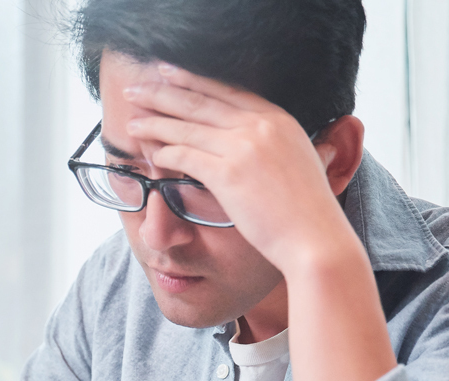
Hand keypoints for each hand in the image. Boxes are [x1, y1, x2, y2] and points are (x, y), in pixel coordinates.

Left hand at [122, 64, 363, 273]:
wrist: (316, 238)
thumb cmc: (307, 211)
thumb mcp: (299, 158)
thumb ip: (274, 142)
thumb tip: (253, 141)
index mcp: (278, 118)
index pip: (226, 90)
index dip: (192, 79)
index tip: (168, 73)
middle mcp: (260, 125)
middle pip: (199, 101)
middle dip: (162, 92)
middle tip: (136, 88)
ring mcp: (243, 147)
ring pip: (187, 127)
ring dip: (154, 122)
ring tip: (132, 121)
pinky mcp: (228, 173)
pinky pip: (185, 156)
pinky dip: (164, 153)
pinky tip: (149, 153)